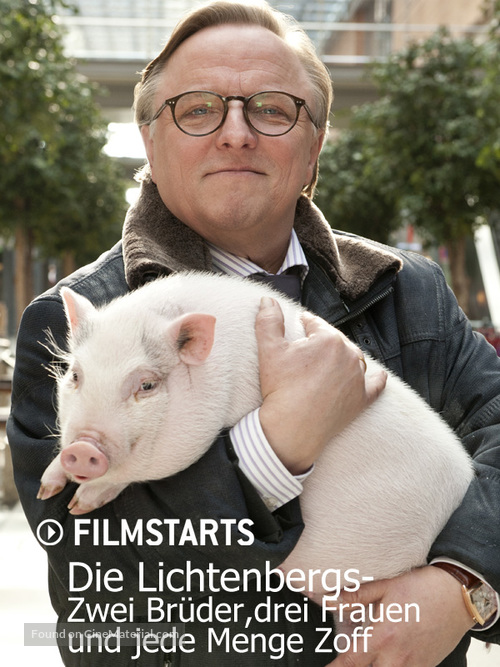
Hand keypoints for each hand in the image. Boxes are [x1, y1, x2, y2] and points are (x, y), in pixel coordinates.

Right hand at [255, 297, 386, 473]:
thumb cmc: (280, 388)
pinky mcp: (363, 400)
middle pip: (335, 340)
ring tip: (327, 363)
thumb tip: (268, 299)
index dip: (303, 324)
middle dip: (321, 341)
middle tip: (305, 352)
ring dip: (343, 357)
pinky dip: (376, 379)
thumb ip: (268, 320)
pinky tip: (377, 375)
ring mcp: (359, 378)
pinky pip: (375, 384)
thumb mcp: (269, 350)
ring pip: (354, 358)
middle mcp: (350, 354)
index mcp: (329, 338)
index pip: (315, 323)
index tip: (296, 329)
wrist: (292, 428)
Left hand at [327, 566, 474, 666]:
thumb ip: (354, 597)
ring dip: (377, 664)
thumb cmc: (421, 588)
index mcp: (383, 637)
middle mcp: (397, 657)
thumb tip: (327, 598)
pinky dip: (394, 665)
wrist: (457, 595)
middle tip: (354, 653)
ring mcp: (413, 665)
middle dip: (358, 665)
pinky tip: (392, 653)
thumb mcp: (384, 587)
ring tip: (374, 651)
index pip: (350, 662)